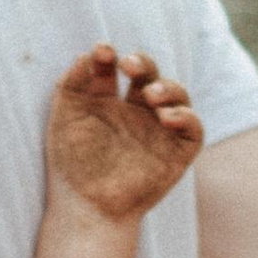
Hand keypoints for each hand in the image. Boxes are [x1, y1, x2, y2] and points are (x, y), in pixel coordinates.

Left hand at [46, 47, 202, 223]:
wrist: (86, 206)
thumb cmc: (71, 166)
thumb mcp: (65, 119)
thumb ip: (71, 84)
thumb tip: (85, 55)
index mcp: (107, 103)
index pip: (115, 69)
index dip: (110, 56)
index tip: (102, 51)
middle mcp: (135, 114)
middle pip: (148, 75)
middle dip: (143, 63)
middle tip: (128, 64)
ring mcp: (157, 131)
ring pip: (176, 95)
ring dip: (167, 87)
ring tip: (151, 95)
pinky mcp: (177, 153)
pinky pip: (193, 128)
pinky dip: (186, 116)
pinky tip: (166, 117)